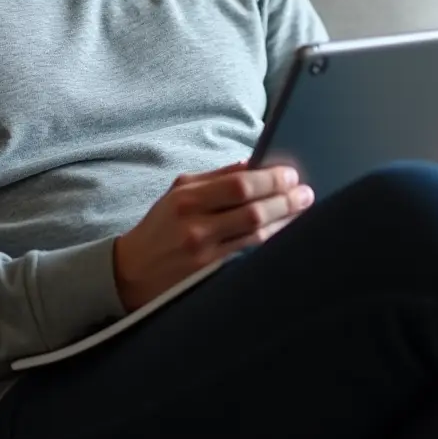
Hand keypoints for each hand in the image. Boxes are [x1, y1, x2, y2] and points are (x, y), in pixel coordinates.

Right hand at [113, 161, 313, 311]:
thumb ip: (214, 177)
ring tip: (303, 210)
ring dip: (285, 221)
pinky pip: (250, 255)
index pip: (238, 184)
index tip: (290, 174)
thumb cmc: (159, 227)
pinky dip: (271, 241)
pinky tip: (285, 233)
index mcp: (187, 197)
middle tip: (305, 192)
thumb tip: (250, 164)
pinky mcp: (211, 274)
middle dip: (285, 199)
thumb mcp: (178, 192)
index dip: (270, 178)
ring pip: (257, 234)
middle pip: (253, 209)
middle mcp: (195, 224)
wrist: (132, 272)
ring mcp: (205, 252)